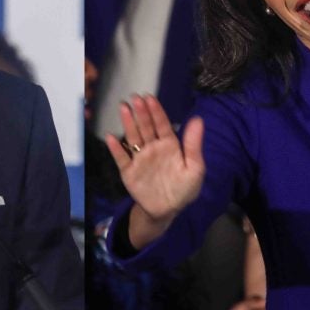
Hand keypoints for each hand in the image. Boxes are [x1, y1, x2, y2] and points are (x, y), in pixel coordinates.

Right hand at [106, 95, 204, 244]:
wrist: (167, 211)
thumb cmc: (183, 189)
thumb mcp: (195, 168)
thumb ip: (193, 144)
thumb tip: (198, 119)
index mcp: (169, 145)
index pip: (162, 124)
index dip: (156, 111)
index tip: (149, 98)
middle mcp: (153, 148)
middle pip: (146, 127)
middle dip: (141, 112)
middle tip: (135, 97)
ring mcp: (139, 158)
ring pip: (133, 137)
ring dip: (128, 123)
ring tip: (123, 108)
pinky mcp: (128, 171)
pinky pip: (121, 158)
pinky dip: (115, 148)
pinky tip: (111, 137)